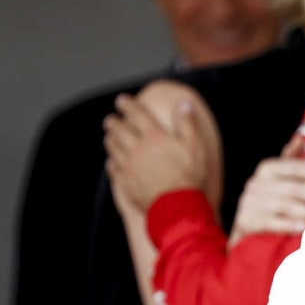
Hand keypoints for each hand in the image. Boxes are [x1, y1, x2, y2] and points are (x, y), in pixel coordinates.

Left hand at [104, 81, 220, 212]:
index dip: (128, 105)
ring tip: (109, 136)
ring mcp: (129, 166)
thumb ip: (187, 123)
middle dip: (114, 122)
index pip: (137, 115)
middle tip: (111, 119)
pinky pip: (114, 169)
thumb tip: (184, 103)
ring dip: (110, 140)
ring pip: (114, 148)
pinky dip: (112, 163)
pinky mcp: (126, 182)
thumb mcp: (194, 146)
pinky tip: (112, 163)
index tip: (122, 100)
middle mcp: (137, 148)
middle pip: (120, 130)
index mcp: (154, 136)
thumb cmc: (189, 174)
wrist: (177, 204)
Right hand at [230, 135, 304, 243]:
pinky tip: (303, 227)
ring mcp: (250, 203)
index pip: (297, 167)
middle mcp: (257, 183)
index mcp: (268, 168)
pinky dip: (287, 225)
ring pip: (285, 205)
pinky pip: (270, 222)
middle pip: (294, 187)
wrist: (243, 226)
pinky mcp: (246, 222)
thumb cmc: (268, 199)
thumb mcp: (278, 176)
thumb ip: (291, 159)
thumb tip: (301, 137)